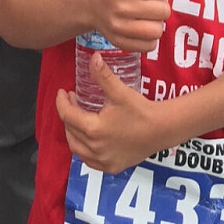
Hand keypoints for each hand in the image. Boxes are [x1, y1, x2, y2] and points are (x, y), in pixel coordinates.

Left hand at [57, 52, 158, 172]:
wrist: (161, 130)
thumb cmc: (140, 110)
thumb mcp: (119, 91)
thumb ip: (103, 75)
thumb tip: (93, 57)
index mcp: (94, 129)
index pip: (67, 115)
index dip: (61, 101)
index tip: (62, 91)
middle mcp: (95, 148)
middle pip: (70, 131)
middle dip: (67, 114)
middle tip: (71, 101)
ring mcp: (103, 160)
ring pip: (77, 148)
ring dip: (73, 133)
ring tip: (76, 118)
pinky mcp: (111, 167)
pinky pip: (89, 160)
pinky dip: (84, 149)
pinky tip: (88, 139)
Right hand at [91, 0, 169, 51]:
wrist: (90, 4)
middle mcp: (122, 8)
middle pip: (163, 10)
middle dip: (158, 5)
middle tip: (147, 2)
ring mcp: (121, 27)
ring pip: (158, 29)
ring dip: (156, 23)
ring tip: (146, 15)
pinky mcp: (121, 42)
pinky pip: (149, 46)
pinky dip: (149, 39)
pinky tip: (141, 27)